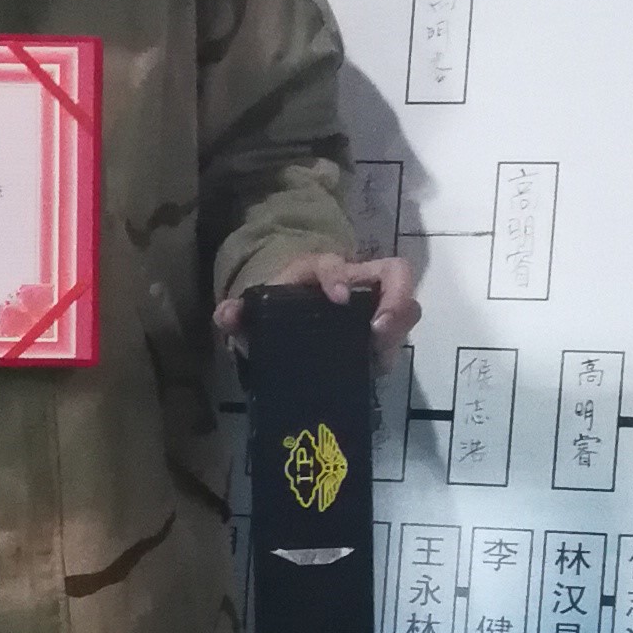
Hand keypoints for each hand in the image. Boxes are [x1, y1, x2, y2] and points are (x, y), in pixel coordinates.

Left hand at [216, 247, 420, 359]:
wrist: (289, 325)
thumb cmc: (276, 311)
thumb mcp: (256, 313)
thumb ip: (238, 314)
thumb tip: (226, 315)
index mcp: (322, 271)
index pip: (335, 263)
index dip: (339, 276)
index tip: (338, 298)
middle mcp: (357, 281)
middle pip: (395, 273)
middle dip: (395, 298)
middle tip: (379, 330)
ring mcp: (375, 307)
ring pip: (406, 306)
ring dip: (398, 328)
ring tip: (379, 354)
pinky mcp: (381, 334)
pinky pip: (397, 338)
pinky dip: (389, 352)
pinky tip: (373, 369)